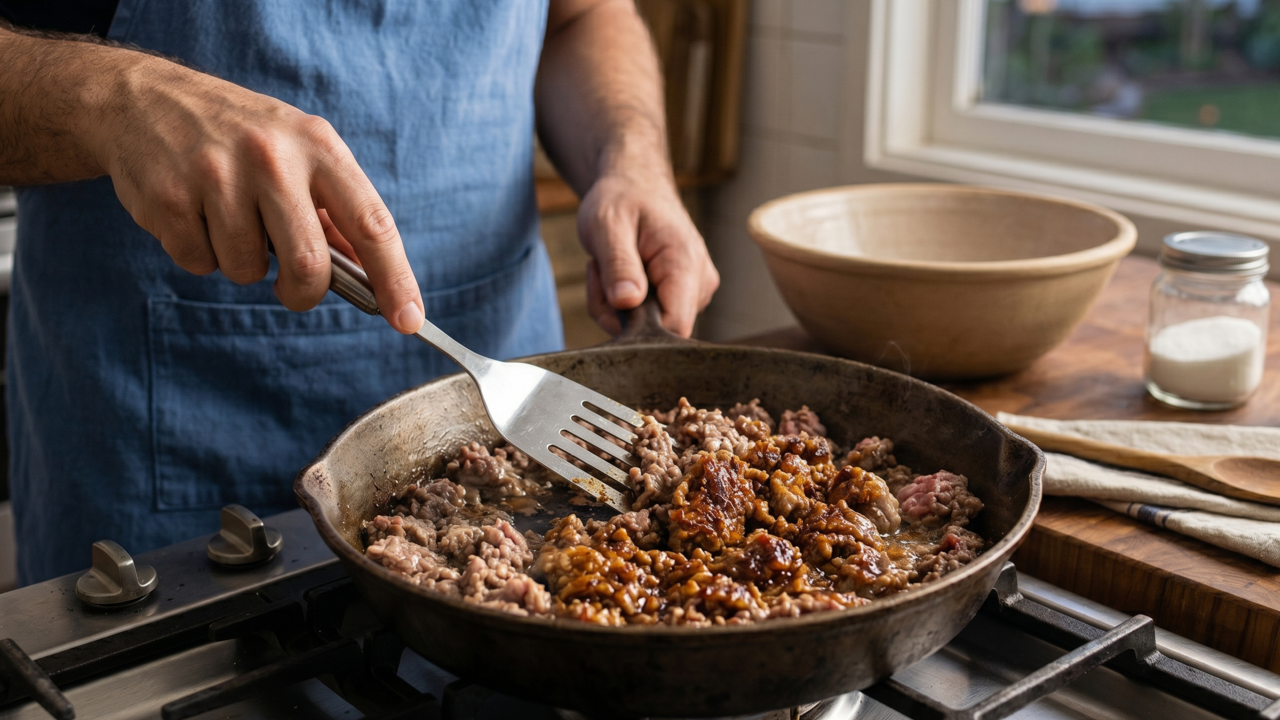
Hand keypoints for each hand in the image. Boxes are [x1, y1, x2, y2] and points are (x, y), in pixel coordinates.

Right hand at [89, 54, 423, 331]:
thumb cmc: (239, 136)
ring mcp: (217, 174)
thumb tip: (373, 278)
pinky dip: (200, 254)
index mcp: (318, 145)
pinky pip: (199, 263)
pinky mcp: (169, 196)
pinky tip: (193, 214)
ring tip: (226, 219)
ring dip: (242, 263)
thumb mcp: (298, 151)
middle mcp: (272, 156)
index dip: (395, 278)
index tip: (409, 320)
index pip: (372, 224)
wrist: (142, 99)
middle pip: (309, 265)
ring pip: (248, 270)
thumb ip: (335, 212)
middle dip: (303, 292)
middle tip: (291, 288)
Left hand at [577, 170, 718, 336]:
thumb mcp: (608, 225)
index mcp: (686, 263)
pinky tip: (621, 275)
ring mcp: (695, 292)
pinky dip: (624, 305)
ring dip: (617, 307)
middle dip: (619, 312)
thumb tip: (627, 302)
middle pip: (658, 331)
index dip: (639, 329)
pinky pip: (649, 320)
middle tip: (601, 272)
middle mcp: (700, 283)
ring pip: (650, 328)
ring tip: (610, 267)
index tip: (611, 297)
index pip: (676, 326)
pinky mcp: (683, 298)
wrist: (635, 186)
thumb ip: (619, 264)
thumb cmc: (622, 199)